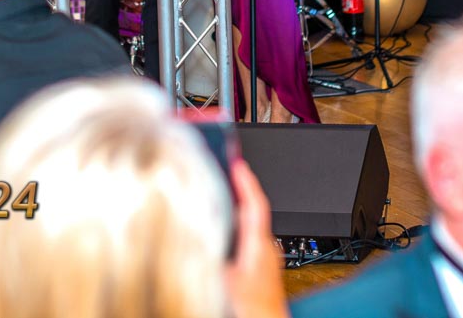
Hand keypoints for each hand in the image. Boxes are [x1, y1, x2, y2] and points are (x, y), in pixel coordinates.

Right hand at [225, 159, 286, 317]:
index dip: (246, 180)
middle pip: (253, 210)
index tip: (237, 160)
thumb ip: (210, 254)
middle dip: (238, 189)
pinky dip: (237, 227)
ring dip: (237, 209)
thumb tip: (196, 234)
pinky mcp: (262, 270)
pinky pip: (249, 239)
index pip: (255, 203)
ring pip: (251, 225)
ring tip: (220, 194)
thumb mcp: (221, 278)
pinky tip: (223, 233)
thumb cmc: (252, 311)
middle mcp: (266, 249)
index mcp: (258, 245)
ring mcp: (266, 260)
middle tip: (225, 168)